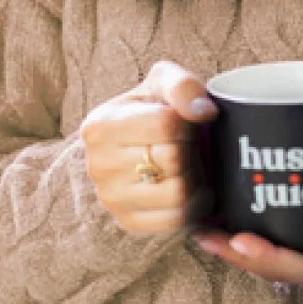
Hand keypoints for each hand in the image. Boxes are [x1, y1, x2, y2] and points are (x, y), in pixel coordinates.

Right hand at [80, 58, 217, 234]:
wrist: (139, 142)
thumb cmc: (154, 108)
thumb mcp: (163, 82)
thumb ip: (183, 87)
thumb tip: (205, 112)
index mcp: (99, 126)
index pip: (165, 125)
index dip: (187, 122)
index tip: (183, 123)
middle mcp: (98, 166)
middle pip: (173, 160)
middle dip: (192, 150)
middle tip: (189, 145)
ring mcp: (111, 199)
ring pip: (177, 193)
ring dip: (196, 177)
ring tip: (189, 164)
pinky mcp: (129, 222)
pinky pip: (177, 219)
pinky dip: (194, 204)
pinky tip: (190, 187)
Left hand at [191, 155, 302, 290]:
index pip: (301, 269)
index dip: (267, 258)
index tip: (238, 241)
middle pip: (277, 266)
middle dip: (238, 255)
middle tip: (204, 236)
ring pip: (272, 252)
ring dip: (236, 244)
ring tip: (202, 228)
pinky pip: (278, 234)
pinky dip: (251, 225)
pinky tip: (225, 208)